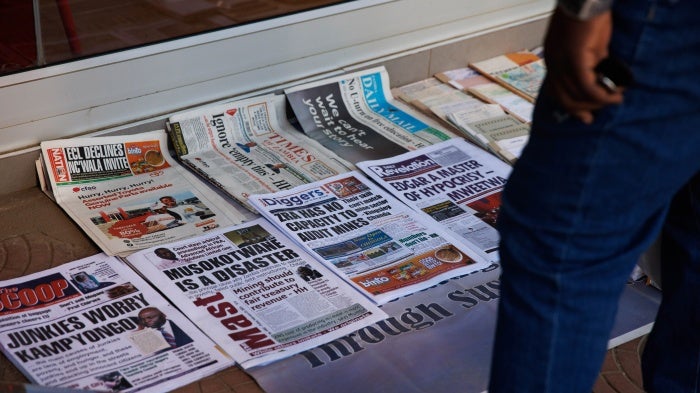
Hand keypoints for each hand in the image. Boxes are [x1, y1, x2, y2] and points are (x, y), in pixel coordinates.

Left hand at [543, 7, 623, 123]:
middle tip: (595, 117)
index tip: (584, 115)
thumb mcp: (585, 43)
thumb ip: (588, 60)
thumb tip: (600, 76)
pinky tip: (615, 94)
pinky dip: (602, 95)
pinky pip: (587, 87)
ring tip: (615, 100)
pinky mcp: (575, 60)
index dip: (569, 105)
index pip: (555, 90)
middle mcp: (553, 63)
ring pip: (577, 95)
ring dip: (597, 102)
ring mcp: (562, 62)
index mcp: (552, 58)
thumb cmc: (587, 14)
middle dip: (581, 110)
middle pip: (563, 98)